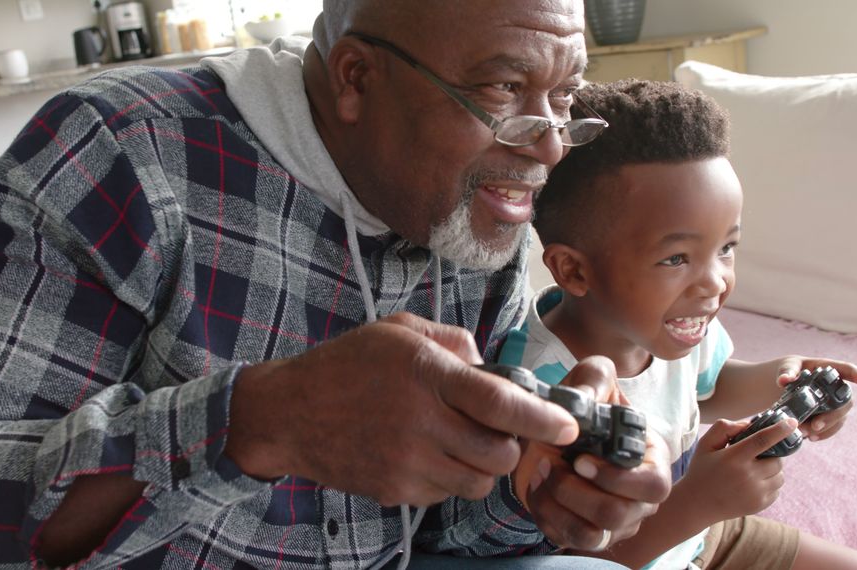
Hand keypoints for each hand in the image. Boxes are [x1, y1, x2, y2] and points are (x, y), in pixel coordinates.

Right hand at [224, 312, 578, 506]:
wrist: (289, 413)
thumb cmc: (346, 365)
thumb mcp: (399, 331)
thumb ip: (454, 341)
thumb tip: (491, 368)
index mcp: (426, 373)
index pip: (500, 402)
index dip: (542, 417)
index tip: (567, 425)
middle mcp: (420, 421)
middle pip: (499, 453)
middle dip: (513, 446)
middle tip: (501, 429)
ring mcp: (406, 462)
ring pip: (477, 482)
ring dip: (483, 466)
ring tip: (461, 441)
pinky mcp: (395, 491)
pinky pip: (445, 494)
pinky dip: (449, 478)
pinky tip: (427, 453)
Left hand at [513, 357, 671, 550]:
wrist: (551, 430)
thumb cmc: (582, 407)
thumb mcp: (589, 380)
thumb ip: (594, 380)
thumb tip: (586, 402)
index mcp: (651, 461)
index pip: (653, 486)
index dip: (615, 478)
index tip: (580, 460)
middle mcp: (639, 499)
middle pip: (618, 515)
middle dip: (575, 491)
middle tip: (552, 463)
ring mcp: (615, 522)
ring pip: (591, 535)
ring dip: (558, 503)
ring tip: (542, 472)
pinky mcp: (585, 533)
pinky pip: (567, 539)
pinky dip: (545, 514)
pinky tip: (537, 486)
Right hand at [681, 417, 796, 522]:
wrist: (697, 504)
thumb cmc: (701, 470)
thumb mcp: (705, 444)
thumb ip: (724, 428)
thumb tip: (749, 424)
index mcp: (734, 457)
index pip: (762, 439)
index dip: (779, 429)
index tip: (792, 422)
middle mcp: (747, 475)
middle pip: (776, 459)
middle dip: (771, 455)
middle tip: (757, 457)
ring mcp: (755, 492)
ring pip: (780, 476)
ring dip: (772, 470)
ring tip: (754, 471)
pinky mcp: (760, 504)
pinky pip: (777, 489)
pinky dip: (769, 484)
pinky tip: (752, 484)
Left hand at [774, 356, 856, 440]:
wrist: (784, 383)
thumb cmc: (789, 370)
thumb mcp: (786, 367)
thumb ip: (786, 372)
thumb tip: (783, 380)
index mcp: (828, 370)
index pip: (846, 370)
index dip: (856, 374)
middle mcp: (836, 387)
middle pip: (844, 402)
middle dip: (833, 416)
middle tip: (815, 425)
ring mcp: (834, 403)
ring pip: (840, 417)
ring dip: (826, 428)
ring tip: (807, 434)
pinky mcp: (828, 416)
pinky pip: (833, 427)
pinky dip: (823, 434)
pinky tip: (811, 438)